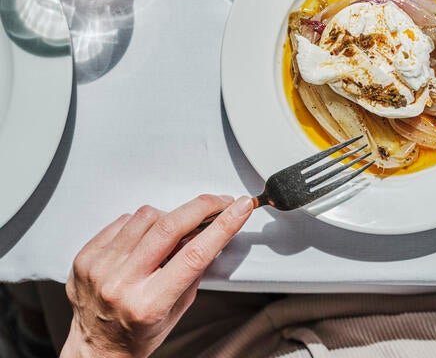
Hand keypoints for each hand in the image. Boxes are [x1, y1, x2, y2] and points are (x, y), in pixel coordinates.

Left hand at [60, 194, 252, 357]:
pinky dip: (143, 223)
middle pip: (169, 227)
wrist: (95, 348)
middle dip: (202, 207)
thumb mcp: (178, 308)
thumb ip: (192, 269)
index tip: (239, 208)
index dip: (223, 226)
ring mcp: (100, 268)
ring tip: (176, 229)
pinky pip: (123, 221)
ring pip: (146, 217)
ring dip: (171, 215)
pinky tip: (147, 238)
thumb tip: (211, 230)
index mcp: (149, 304)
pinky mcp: (87, 256)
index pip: (194, 254)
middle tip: (219, 202)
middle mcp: (121, 285)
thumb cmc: (138, 333)